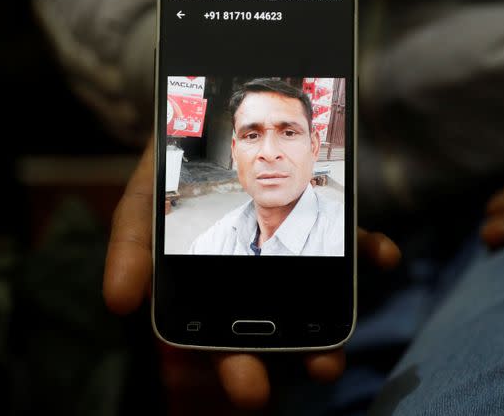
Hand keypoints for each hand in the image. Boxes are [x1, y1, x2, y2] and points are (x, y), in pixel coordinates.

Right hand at [105, 136, 399, 408]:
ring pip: (317, 294)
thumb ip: (131, 248)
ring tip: (346, 339)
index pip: (222, 337)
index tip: (253, 386)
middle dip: (295, 351)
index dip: (237, 365)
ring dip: (336, 316)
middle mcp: (254, 279)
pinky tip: (384, 256)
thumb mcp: (141, 205)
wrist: (198, 117)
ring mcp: (290, 250)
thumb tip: (119, 302)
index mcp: (206, 290)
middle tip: (321, 369)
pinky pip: (350, 241)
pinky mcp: (320, 221)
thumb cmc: (164, 174)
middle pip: (275, 326)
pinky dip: (369, 251)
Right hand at [106, 0, 398, 408]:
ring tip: (320, 365)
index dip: (134, 261)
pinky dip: (359, 262)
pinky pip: (335, 246)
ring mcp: (268, 218)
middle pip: (212, 291)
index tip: (130, 303)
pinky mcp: (316, 212)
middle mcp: (218, 211)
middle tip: (246, 387)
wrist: (246, 88)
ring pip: (276, 288)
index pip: (145, 223)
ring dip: (297, 331)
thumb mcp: (216, 18)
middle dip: (226, 342)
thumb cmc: (217, 72)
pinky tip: (385, 263)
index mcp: (177, 176)